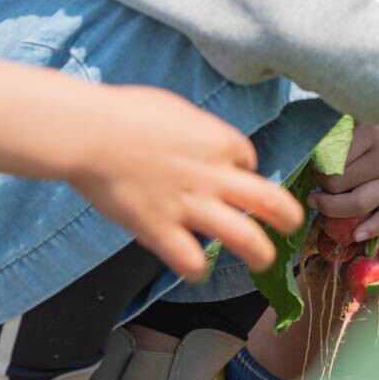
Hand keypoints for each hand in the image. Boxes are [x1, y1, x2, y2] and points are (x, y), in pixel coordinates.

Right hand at [65, 85, 304, 279]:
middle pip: (270, 200)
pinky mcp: (159, 229)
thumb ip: (198, 130)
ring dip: (261, 253)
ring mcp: (190, 204)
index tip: (231, 176)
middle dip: (289, 216)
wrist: (85, 131)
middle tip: (293, 226)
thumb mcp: (178, 109)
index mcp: (223, 142)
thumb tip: (201, 139)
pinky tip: (197, 270)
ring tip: (264, 261)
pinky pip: (190, 259)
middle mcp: (215, 176)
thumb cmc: (125, 111)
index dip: (243, 171)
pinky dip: (197, 270)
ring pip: (244, 237)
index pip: (250, 162)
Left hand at [308, 121, 378, 241]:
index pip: (333, 160)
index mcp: (373, 134)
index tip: (313, 162)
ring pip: (359, 204)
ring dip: (332, 208)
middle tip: (316, 178)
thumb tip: (309, 145)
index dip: (317, 165)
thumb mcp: (365, 116)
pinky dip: (370, 229)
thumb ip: (341, 127)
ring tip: (318, 203)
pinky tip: (355, 235)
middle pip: (340, 183)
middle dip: (322, 185)